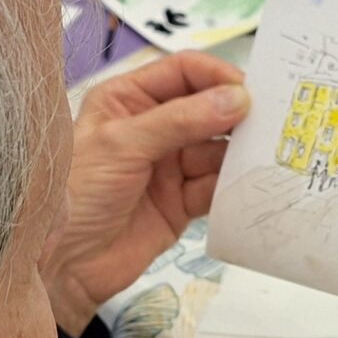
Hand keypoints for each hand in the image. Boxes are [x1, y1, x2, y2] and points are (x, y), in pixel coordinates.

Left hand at [45, 52, 247, 334]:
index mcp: (128, 100)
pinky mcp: (181, 202)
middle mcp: (152, 128)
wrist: (63, 264)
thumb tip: (236, 98)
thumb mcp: (123, 145)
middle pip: (208, 110)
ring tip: (266, 156)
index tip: (250, 89)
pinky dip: (232, 187)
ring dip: (239, 154)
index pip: (183, 73)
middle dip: (238, 116)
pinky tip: (248, 186)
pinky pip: (216, 187)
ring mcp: (168, 166)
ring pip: (217, 150)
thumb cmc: (75, 195)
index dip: (217, 76)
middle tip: (273, 121)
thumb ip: (180, 120)